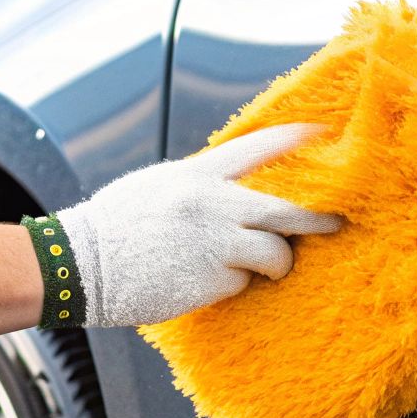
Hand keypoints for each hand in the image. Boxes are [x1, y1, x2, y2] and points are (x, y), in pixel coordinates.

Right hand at [56, 124, 340, 326]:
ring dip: (275, 263)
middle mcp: (214, 202)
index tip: (325, 133)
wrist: (81, 264)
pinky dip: (233, 284)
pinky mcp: (213, 279)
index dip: (297, 139)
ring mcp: (216, 241)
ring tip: (261, 269)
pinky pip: (243, 281)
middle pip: (286, 207)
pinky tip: (203, 282)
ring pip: (275, 252)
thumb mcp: (158, 187)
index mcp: (198, 173)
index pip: (259, 147)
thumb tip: (235, 194)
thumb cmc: (115, 228)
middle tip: (335, 223)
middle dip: (316, 219)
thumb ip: (200, 187)